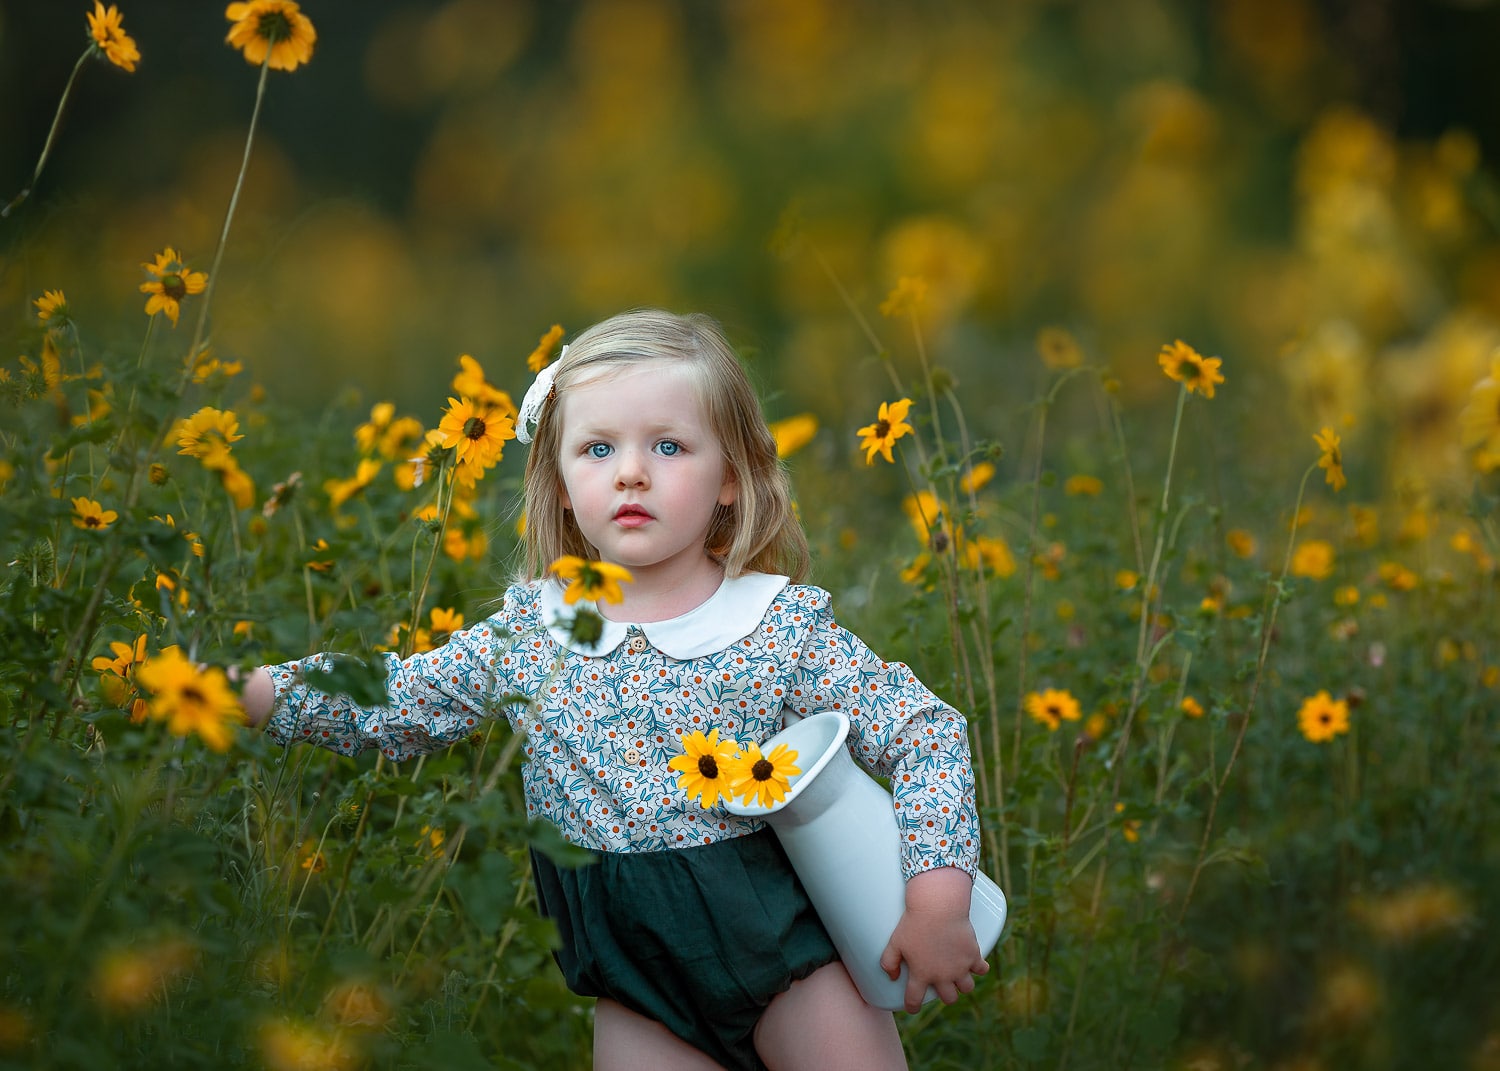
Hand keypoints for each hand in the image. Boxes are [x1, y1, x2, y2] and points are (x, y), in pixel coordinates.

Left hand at [878, 866, 989, 1012]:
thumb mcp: (895, 942)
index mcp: (921, 974)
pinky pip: (982, 969)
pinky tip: (975, 964)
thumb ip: (889, 962)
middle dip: (945, 995)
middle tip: (942, 985)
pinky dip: (979, 968)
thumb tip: (892, 977)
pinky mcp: (973, 955)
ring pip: (966, 988)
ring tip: (958, 974)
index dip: (912, 1006)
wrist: (938, 905)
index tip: (912, 1006)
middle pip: (948, 998)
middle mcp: (943, 976)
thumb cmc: (914, 922)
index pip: (914, 1000)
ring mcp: (960, 967)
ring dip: (962, 984)